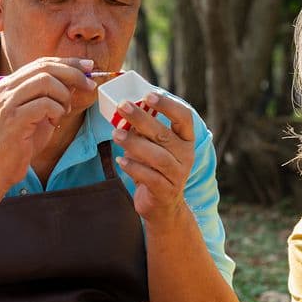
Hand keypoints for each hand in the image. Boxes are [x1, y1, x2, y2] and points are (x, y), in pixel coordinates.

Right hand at [0, 57, 95, 185]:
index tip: (88, 66)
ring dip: (64, 96)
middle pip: (45, 68)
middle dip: (73, 74)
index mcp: (10, 84)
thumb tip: (76, 78)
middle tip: (89, 85)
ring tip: (63, 112)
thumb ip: (52, 95)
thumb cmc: (20, 142)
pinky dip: (57, 111)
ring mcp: (7, 103)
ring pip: (46, 82)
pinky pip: (45, 104)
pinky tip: (54, 122)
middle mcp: (5, 89)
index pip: (41, 62)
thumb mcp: (38, 113)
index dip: (68, 62)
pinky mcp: (13, 119)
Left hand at [112, 93, 195, 222]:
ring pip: (158, 156)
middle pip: (164, 134)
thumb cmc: (155, 169)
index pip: (184, 117)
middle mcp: (186, 155)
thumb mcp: (153, 147)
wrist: (162, 206)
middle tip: (122, 107)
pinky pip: (150, 177)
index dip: (168, 105)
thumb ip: (144, 131)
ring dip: (135, 143)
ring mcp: (177, 174)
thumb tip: (124, 108)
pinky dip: (134, 168)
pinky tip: (121, 161)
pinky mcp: (166, 191)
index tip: (149, 96)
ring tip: (115, 134)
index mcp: (185, 140)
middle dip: (142, 119)